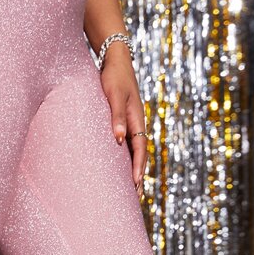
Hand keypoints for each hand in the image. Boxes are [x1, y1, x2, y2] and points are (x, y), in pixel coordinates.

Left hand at [99, 42, 147, 199]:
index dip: (138, 166)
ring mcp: (131, 121)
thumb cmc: (113, 77)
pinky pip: (128, 142)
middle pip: (140, 153)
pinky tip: (120, 164)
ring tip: (130, 186)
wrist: (115, 60)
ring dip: (133, 167)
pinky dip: (127, 156)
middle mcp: (136, 122)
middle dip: (138, 173)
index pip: (140, 148)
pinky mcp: (124, 119)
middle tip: (136, 195)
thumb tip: (118, 139)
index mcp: (137, 119)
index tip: (135, 183)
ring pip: (135, 149)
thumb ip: (116, 116)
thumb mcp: (114, 95)